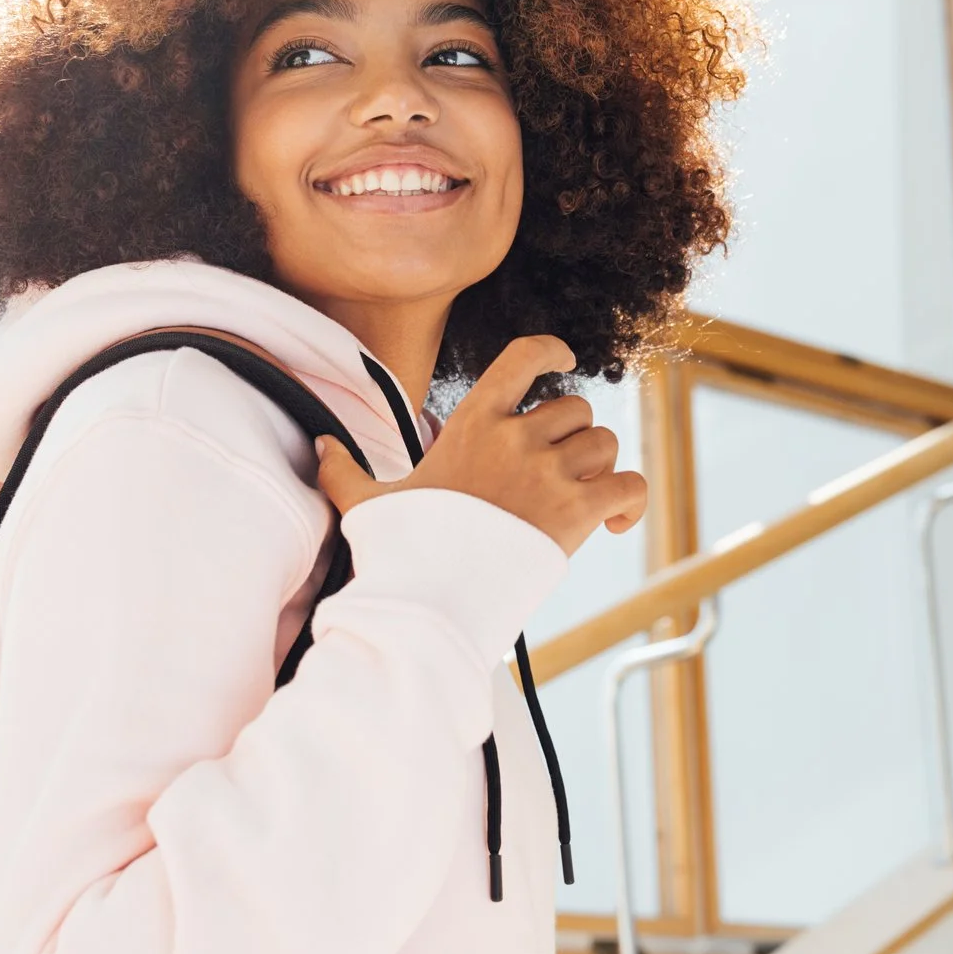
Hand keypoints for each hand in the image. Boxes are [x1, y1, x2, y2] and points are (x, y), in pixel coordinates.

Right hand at [314, 335, 648, 554]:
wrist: (429, 602)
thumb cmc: (400, 553)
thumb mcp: (367, 504)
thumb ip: (345, 471)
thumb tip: (320, 448)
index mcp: (472, 423)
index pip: (522, 358)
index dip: (551, 351)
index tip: (565, 359)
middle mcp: (515, 438)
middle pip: (574, 408)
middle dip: (574, 437)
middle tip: (560, 473)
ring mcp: (549, 473)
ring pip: (604, 442)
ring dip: (600, 467)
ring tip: (581, 500)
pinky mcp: (577, 512)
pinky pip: (630, 485)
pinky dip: (632, 501)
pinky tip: (614, 522)